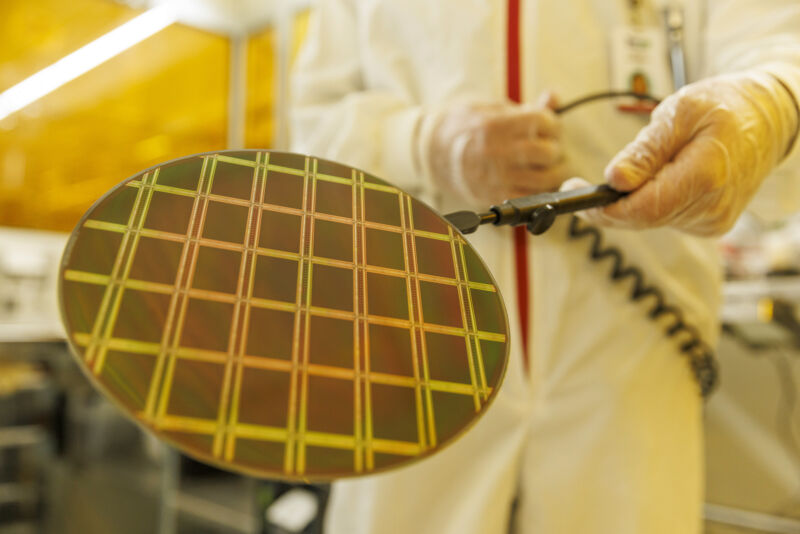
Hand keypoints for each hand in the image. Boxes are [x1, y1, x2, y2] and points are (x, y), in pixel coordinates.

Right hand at [420, 93, 567, 205]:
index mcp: (496, 125)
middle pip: (549, 152)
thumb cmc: (467, 127)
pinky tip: (535, 181)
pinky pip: (532, 198)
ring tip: (546, 165)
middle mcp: (497, 152)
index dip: (553, 124)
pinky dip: (540, 190)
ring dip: (553, 172)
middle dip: (555, 148)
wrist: (434, 154)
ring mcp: (497, 178)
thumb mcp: (493, 109)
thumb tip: (554, 98)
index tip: (550, 127)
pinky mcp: (496, 197)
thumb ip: (527, 108)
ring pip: (546, 179)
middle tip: (549, 146)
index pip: (543, 122)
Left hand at [568, 69, 798, 235]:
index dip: (603, 208)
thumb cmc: (725, 106)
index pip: (642, 208)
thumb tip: (614, 180)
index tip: (573, 193)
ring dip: (629, 201)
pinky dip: (649, 202)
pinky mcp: (710, 223)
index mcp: (706, 176)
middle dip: (607, 204)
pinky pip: (665, 218)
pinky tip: (655, 180)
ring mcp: (713, 220)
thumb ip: (645, 149)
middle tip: (578, 185)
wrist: (769, 118)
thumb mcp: (680, 111)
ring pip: (650, 220)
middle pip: (641, 218)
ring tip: (632, 170)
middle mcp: (711, 207)